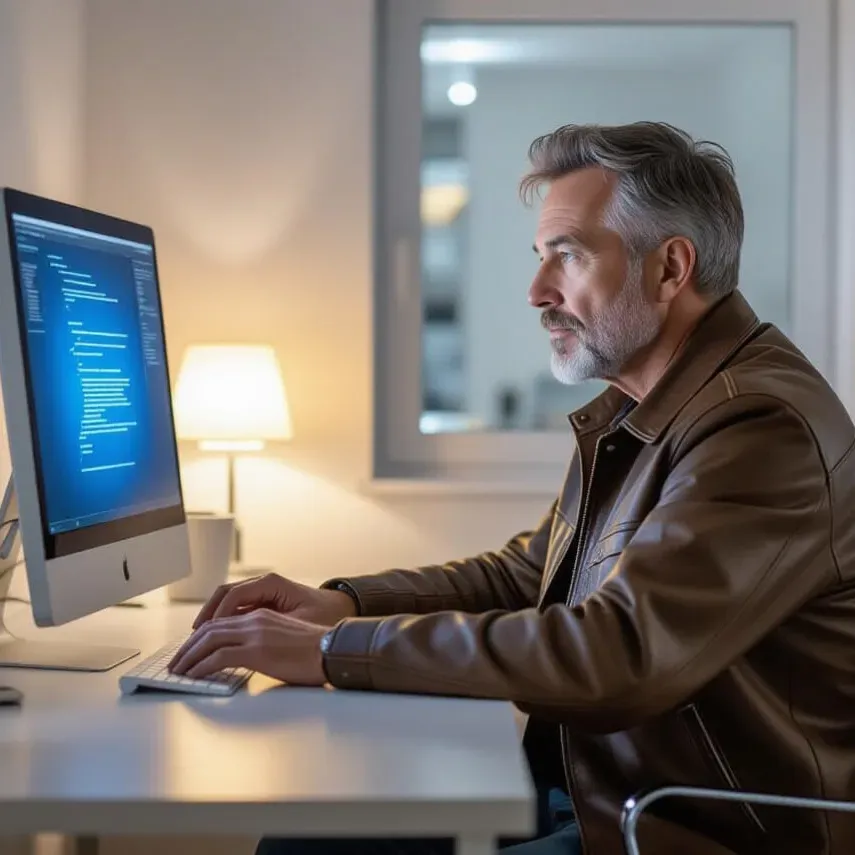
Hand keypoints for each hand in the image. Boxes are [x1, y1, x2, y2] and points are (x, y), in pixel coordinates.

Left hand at [168, 608, 327, 684]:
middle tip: (176, 662)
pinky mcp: (257, 651)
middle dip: (188, 646)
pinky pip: (219, 657)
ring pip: (209, 640)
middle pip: (210, 628)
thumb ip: (265, 643)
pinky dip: (201, 666)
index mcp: (263, 615)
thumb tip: (249, 659)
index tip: (189, 650)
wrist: (334, 651)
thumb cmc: (317, 652)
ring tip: (178, 671)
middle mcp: (256, 619)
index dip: (201, 636)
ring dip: (189, 656)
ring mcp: (255, 633)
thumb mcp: (286, 641)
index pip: (222, 621)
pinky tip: (194, 676)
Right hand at [191, 572, 356, 629]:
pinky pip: (236, 610)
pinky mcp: (263, 604)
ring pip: (227, 602)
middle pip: (224, 595)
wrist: (341, 613)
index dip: (215, 614)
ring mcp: (263, 593)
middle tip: (191, 639)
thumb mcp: (300, 624)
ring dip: (211, 619)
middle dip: (205, 617)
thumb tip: (246, 638)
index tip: (204, 633)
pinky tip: (215, 639)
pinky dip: (223, 622)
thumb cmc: (326, 616)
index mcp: (272, 584)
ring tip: (197, 641)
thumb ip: (272, 628)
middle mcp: (264, 584)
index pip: (233, 594)